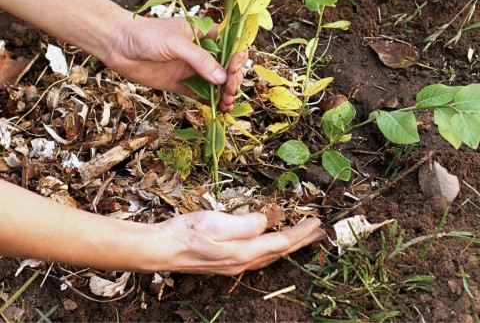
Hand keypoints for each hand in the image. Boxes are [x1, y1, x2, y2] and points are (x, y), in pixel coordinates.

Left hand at [105, 16, 244, 111]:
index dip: (237, 59)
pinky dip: (213, 103)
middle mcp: (204, 53)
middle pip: (228, 68)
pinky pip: (203, 96)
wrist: (118, 46)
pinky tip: (219, 110)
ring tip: (226, 103)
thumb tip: (222, 79)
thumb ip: (199, 60)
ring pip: (218, 84)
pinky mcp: (184, 85)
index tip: (233, 69)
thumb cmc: (146, 35)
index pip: (232, 46)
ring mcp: (194, 70)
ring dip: (226, 94)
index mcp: (206, 35)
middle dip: (233, 80)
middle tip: (229, 90)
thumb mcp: (175, 43)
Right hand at [147, 211, 324, 274]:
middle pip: (280, 252)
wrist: (163, 249)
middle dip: (302, 242)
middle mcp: (243, 262)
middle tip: (320, 233)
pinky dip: (273, 249)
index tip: (317, 222)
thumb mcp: (219, 221)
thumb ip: (247, 223)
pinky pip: (259, 257)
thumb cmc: (188, 233)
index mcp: (244, 252)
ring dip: (290, 245)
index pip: (281, 241)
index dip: (301, 232)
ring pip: (271, 256)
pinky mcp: (227, 262)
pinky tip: (271, 245)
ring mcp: (235, 265)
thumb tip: (267, 221)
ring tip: (302, 237)